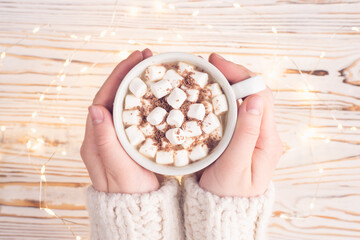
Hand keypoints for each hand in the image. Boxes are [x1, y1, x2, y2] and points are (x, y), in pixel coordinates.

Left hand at [80, 49, 160, 193]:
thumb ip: (105, 141)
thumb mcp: (119, 168)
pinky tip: (158, 94)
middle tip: (148, 57)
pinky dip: (146, 100)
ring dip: (137, 84)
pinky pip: (136, 114)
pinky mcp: (131, 141)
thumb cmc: (130, 193)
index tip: (135, 58)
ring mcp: (118, 137)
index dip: (119, 76)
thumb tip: (94, 109)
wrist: (139, 211)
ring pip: (126, 103)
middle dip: (129, 74)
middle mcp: (104, 135)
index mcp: (96, 139)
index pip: (104, 98)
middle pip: (114, 96)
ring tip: (153, 69)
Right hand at [199, 53, 282, 196]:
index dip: (242, 75)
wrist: (222, 209)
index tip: (217, 64)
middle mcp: (262, 132)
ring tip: (205, 73)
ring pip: (242, 98)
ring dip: (225, 82)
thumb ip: (246, 135)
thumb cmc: (228, 194)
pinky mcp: (237, 136)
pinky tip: (205, 92)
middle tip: (207, 62)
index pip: (261, 95)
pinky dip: (219, 96)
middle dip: (232, 73)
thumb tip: (255, 100)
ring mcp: (250, 133)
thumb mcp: (236, 167)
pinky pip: (231, 109)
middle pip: (253, 92)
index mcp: (267, 138)